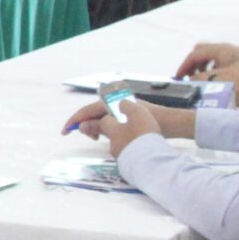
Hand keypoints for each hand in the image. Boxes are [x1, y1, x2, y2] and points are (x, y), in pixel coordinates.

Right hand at [64, 98, 186, 153]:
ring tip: (99, 139)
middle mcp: (120, 100)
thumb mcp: (116, 131)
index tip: (66, 131)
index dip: (76, 120)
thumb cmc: (144, 130)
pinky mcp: (135, 113)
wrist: (172, 125)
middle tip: (88, 137)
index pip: (89, 109)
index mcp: (114, 101)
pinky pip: (116, 119)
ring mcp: (128, 106)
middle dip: (88, 123)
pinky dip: (110, 127)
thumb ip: (97, 126)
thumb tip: (82, 125)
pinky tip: (112, 137)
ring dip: (99, 126)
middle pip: (97, 111)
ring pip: (106, 116)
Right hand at [175, 42, 238, 79]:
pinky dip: (212, 68)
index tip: (178, 77)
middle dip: (192, 64)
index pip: (194, 55)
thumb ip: (202, 79)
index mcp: (217, 50)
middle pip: (200, 51)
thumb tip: (190, 81)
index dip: (184, 66)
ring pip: (210, 56)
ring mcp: (231, 53)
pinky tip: (215, 81)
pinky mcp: (237, 60)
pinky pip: (218, 61)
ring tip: (200, 80)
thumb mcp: (219, 79)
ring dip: (202, 67)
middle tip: (188, 76)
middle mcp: (223, 49)